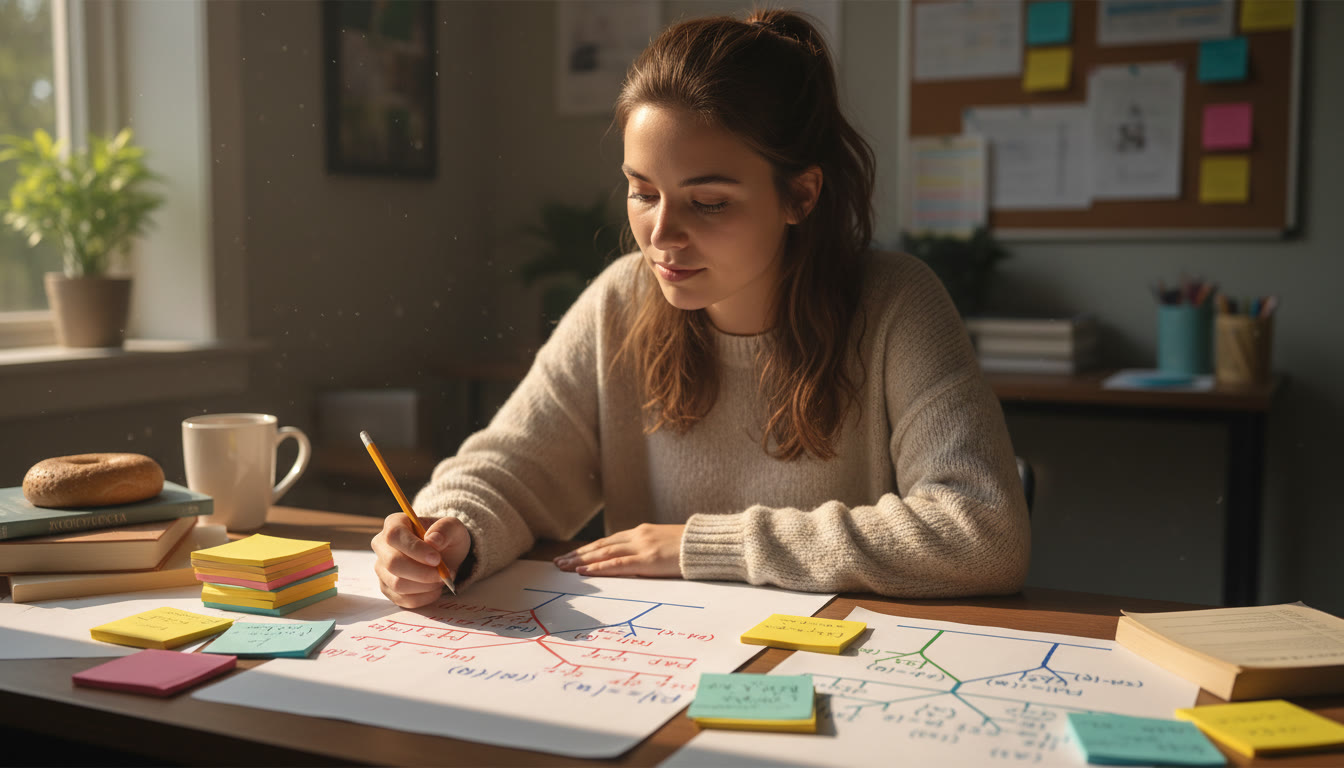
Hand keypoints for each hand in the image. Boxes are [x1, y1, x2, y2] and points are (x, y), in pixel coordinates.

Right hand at [371, 513, 470, 608]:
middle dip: (422, 573)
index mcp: (394, 523)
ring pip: (397, 584)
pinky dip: (424, 597)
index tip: (437, 559)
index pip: (394, 535)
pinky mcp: (387, 588)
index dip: (415, 549)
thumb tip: (432, 540)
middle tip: (443, 573)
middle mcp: (382, 546)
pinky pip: (402, 599)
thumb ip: (445, 529)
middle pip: (393, 563)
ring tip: (441, 579)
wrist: (445, 556)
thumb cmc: (445, 538)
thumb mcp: (453, 527)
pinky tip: (435, 588)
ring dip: (425, 586)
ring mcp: (382, 568)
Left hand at [553, 523, 683, 577]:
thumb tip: (635, 563)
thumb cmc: (691, 548)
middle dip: (578, 555)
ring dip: (582, 561)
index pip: (608, 541)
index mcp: (641, 532)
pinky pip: (618, 564)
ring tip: (565, 568)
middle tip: (559, 563)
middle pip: (601, 546)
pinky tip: (584, 571)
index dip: (588, 549)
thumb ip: (648, 550)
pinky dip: (598, 567)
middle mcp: (638, 536)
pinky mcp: (648, 560)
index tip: (572, 556)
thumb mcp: (666, 545)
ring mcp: (642, 547)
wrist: (709, 544)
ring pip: (604, 553)